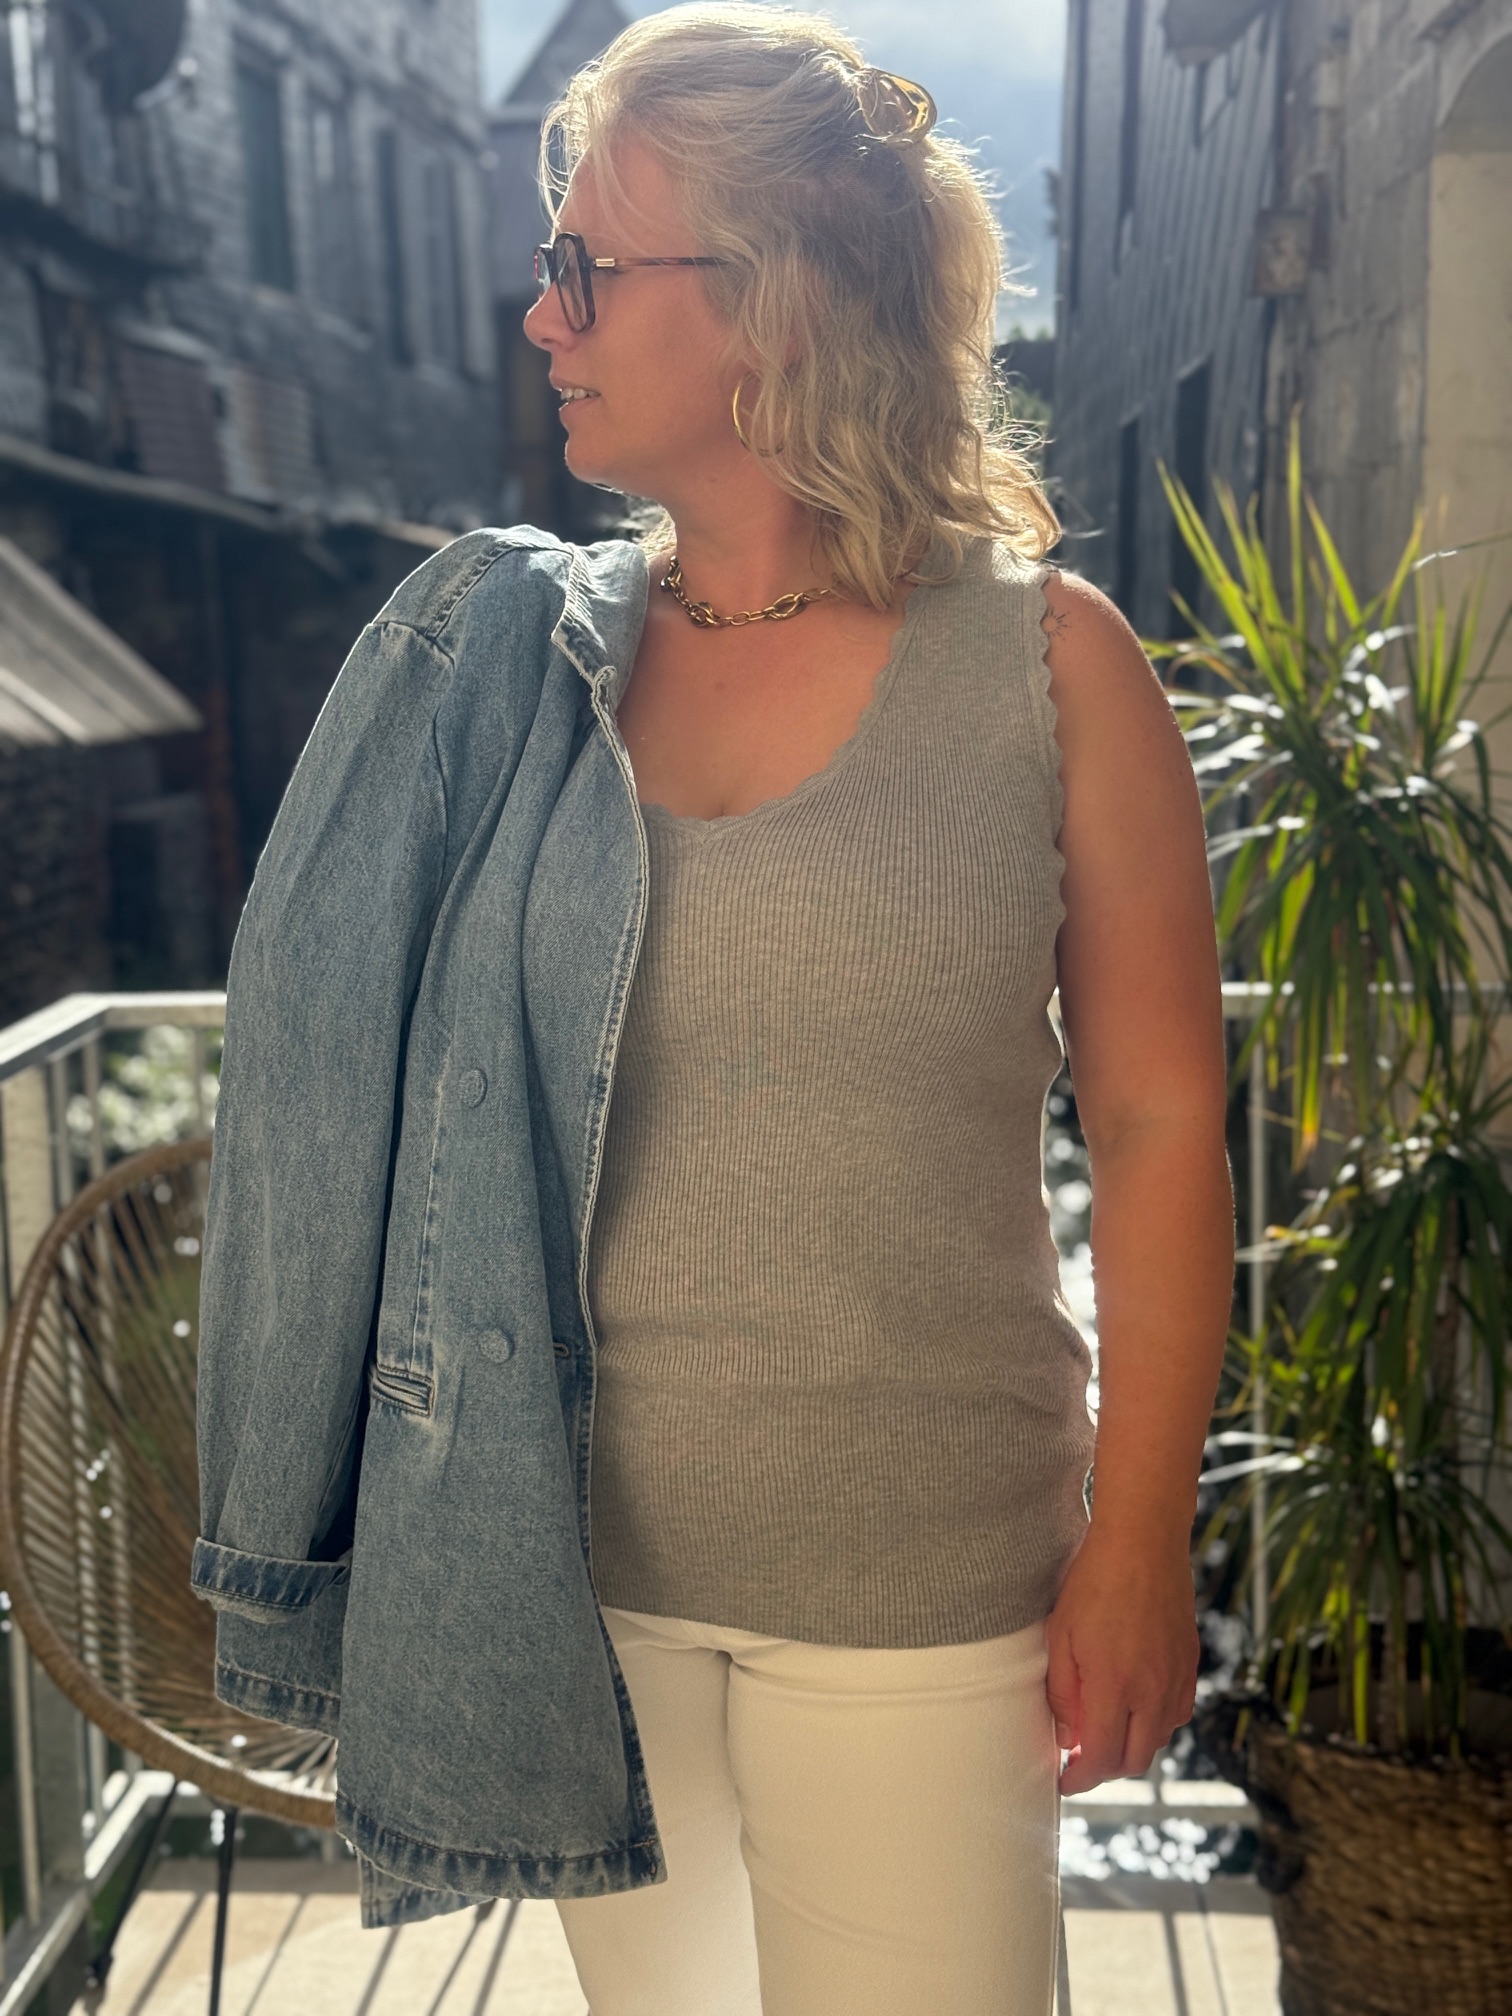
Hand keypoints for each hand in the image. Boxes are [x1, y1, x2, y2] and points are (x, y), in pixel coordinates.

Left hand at [1044, 1525, 1198, 1795]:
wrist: (1143, 1543)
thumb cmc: (1094, 1583)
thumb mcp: (1061, 1636)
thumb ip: (1064, 1695)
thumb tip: (1068, 1740)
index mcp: (1116, 1688)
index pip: (1102, 1760)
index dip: (1081, 1780)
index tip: (1064, 1781)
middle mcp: (1153, 1692)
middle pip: (1134, 1760)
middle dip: (1106, 1769)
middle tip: (1081, 1759)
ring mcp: (1177, 1680)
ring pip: (1158, 1739)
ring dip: (1131, 1745)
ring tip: (1104, 1728)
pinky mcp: (1190, 1664)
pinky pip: (1177, 1713)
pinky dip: (1155, 1723)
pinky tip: (1135, 1705)